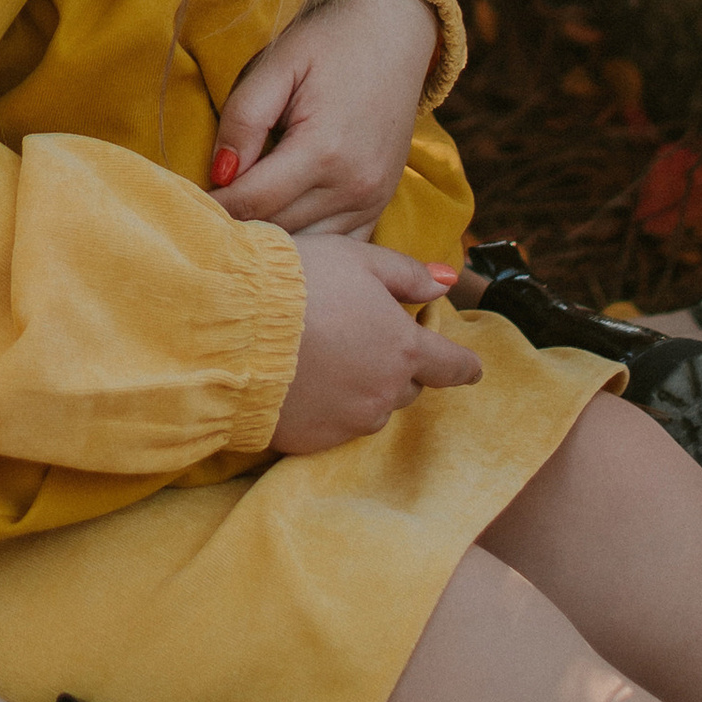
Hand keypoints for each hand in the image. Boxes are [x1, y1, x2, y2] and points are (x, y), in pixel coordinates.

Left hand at [209, 0, 438, 235]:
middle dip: (238, 225)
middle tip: (204, 218)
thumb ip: (244, 118)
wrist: (395, 30)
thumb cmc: (330, 41)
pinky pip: (340, 245)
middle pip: (279, 227)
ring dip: (272, 240)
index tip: (186, 206)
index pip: (253, 201)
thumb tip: (218, 173)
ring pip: (309, 244)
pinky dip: (309, 243)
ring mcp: (372, 198)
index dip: (214, 207)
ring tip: (239, 224)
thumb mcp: (278, 64)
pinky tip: (283, 227)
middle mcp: (352, 184)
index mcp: (323, 150)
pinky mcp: (380, 202)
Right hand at [268, 231, 480, 453]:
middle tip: (364, 339)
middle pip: (408, 387)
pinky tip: (302, 382)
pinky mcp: (312, 442)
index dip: (464, 365)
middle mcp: (384, 392)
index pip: (452, 366)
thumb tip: (446, 284)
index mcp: (403, 348)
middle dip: (397, 367)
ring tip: (327, 358)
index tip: (471, 368)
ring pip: (371, 408)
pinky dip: (327, 408)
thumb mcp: (358, 258)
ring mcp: (348, 422)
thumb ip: (407, 274)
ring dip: (362, 388)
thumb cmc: (297, 281)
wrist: (230, 327)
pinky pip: (333, 427)